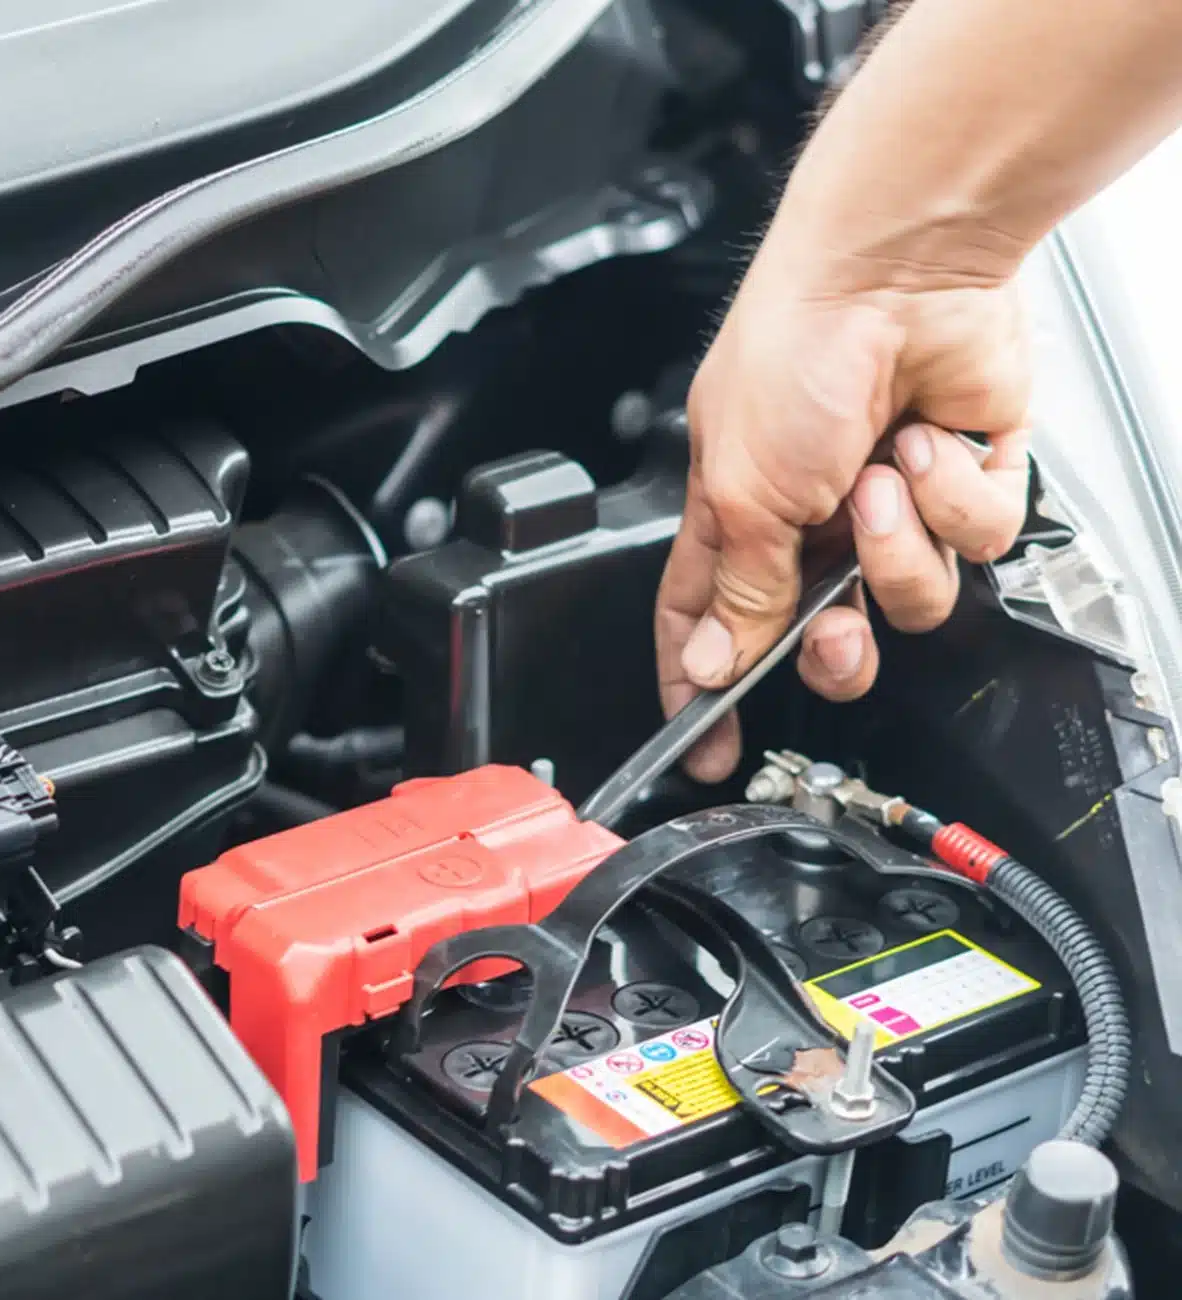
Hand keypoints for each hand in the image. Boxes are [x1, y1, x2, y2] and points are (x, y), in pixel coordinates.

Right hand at [655, 249, 1031, 782]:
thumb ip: (737, 593)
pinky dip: (951, 498)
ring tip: (878, 482)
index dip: (706, 689)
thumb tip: (711, 663)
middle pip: (821, 637)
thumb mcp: (740, 491)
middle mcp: (814, 517)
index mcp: (736, 515)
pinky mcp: (966, 479)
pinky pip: (974, 543)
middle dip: (834, 647)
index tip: (711, 749)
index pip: (710, 624)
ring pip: (909, 600)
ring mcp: (891, 503)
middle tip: (832, 629)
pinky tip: (923, 448)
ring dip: (896, 548)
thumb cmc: (791, 351)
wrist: (898, 272)